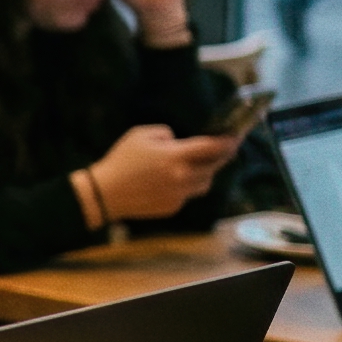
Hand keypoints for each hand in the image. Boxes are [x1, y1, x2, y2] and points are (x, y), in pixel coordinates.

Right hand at [87, 123, 236, 223]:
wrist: (106, 193)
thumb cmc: (121, 160)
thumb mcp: (140, 134)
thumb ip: (166, 134)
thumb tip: (178, 142)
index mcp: (176, 156)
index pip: (212, 148)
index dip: (227, 141)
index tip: (235, 137)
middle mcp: (183, 177)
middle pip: (213, 167)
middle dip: (221, 157)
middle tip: (224, 150)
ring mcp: (179, 195)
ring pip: (205, 183)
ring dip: (206, 173)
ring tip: (199, 166)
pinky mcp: (173, 207)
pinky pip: (188, 195)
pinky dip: (187, 186)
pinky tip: (173, 181)